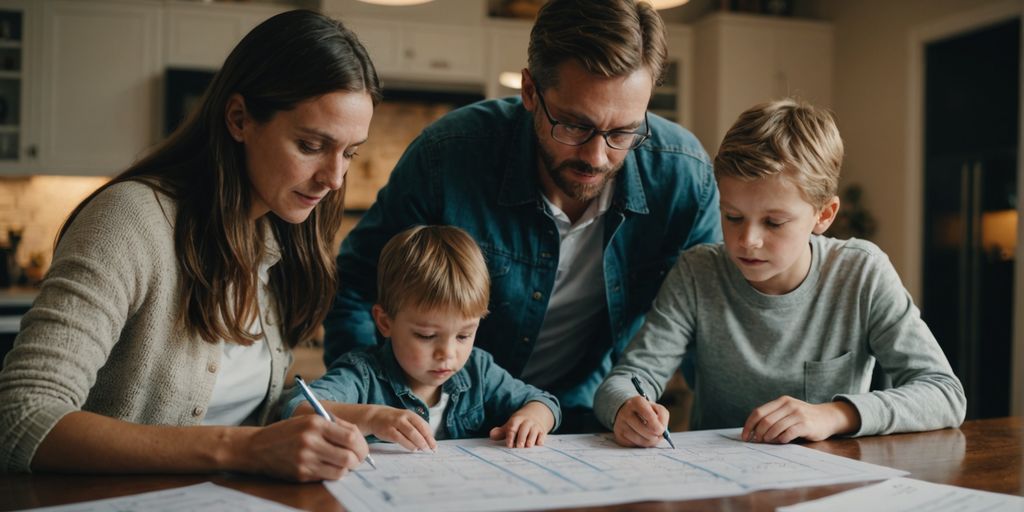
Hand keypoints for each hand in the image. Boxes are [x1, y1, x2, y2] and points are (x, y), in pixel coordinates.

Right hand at [242, 414, 368, 481]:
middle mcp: (311, 441)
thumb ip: (334, 425)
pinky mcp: (301, 474)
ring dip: (346, 469)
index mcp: (316, 423)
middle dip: (358, 460)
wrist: (257, 447)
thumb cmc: (287, 431)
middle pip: (349, 457)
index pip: (351, 436)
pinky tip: (329, 467)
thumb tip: (358, 438)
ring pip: (341, 471)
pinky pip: (327, 477)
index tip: (363, 449)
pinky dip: (333, 473)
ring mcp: (305, 460)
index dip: (362, 445)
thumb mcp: (309, 419)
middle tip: (357, 459)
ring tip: (343, 463)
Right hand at [364, 405, 436, 451]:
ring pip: (411, 434)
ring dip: (419, 443)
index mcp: (410, 414)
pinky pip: (401, 439)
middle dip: (427, 441)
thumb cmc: (394, 420)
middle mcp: (404, 417)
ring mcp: (396, 423)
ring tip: (423, 450)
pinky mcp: (389, 431)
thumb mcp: (406, 419)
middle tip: (431, 449)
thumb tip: (429, 439)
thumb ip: (416, 427)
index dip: (430, 436)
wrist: (375, 416)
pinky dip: (409, 445)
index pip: (424, 425)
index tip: (435, 445)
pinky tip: (413, 449)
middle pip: (419, 429)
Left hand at [489, 401, 554, 447]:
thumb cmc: (518, 425)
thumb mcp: (509, 426)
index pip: (513, 428)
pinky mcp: (542, 431)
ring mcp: (535, 426)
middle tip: (519, 447)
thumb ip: (500, 432)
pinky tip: (539, 444)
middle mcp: (527, 422)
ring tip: (528, 446)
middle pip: (524, 429)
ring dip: (531, 439)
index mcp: (517, 420)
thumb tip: (492, 435)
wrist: (535, 415)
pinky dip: (541, 439)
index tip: (509, 445)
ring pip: (533, 432)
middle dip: (521, 438)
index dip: (510, 436)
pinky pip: (542, 435)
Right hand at [611, 396, 670, 447]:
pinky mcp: (618, 436)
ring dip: (650, 441)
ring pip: (641, 441)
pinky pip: (635, 445)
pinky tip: (641, 437)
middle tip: (658, 434)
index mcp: (637, 402)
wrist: (628, 412)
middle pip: (647, 431)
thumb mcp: (657, 408)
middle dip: (656, 436)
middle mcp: (626, 412)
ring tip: (651, 435)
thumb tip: (661, 432)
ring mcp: (620, 424)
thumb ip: (663, 417)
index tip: (661, 429)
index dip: (658, 426)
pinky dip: (641, 444)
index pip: (649, 416)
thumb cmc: (646, 411)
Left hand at [741, 396, 860, 443]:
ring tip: (767, 441)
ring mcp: (798, 414)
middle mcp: (789, 405)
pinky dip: (781, 439)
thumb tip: (753, 432)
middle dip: (757, 432)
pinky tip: (780, 441)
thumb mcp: (788, 412)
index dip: (749, 425)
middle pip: (765, 420)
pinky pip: (788, 433)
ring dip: (768, 437)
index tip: (745, 436)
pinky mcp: (806, 424)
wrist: (827, 418)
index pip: (758, 412)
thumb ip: (773, 417)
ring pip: (775, 427)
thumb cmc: (803, 417)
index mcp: (781, 401)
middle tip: (756, 441)